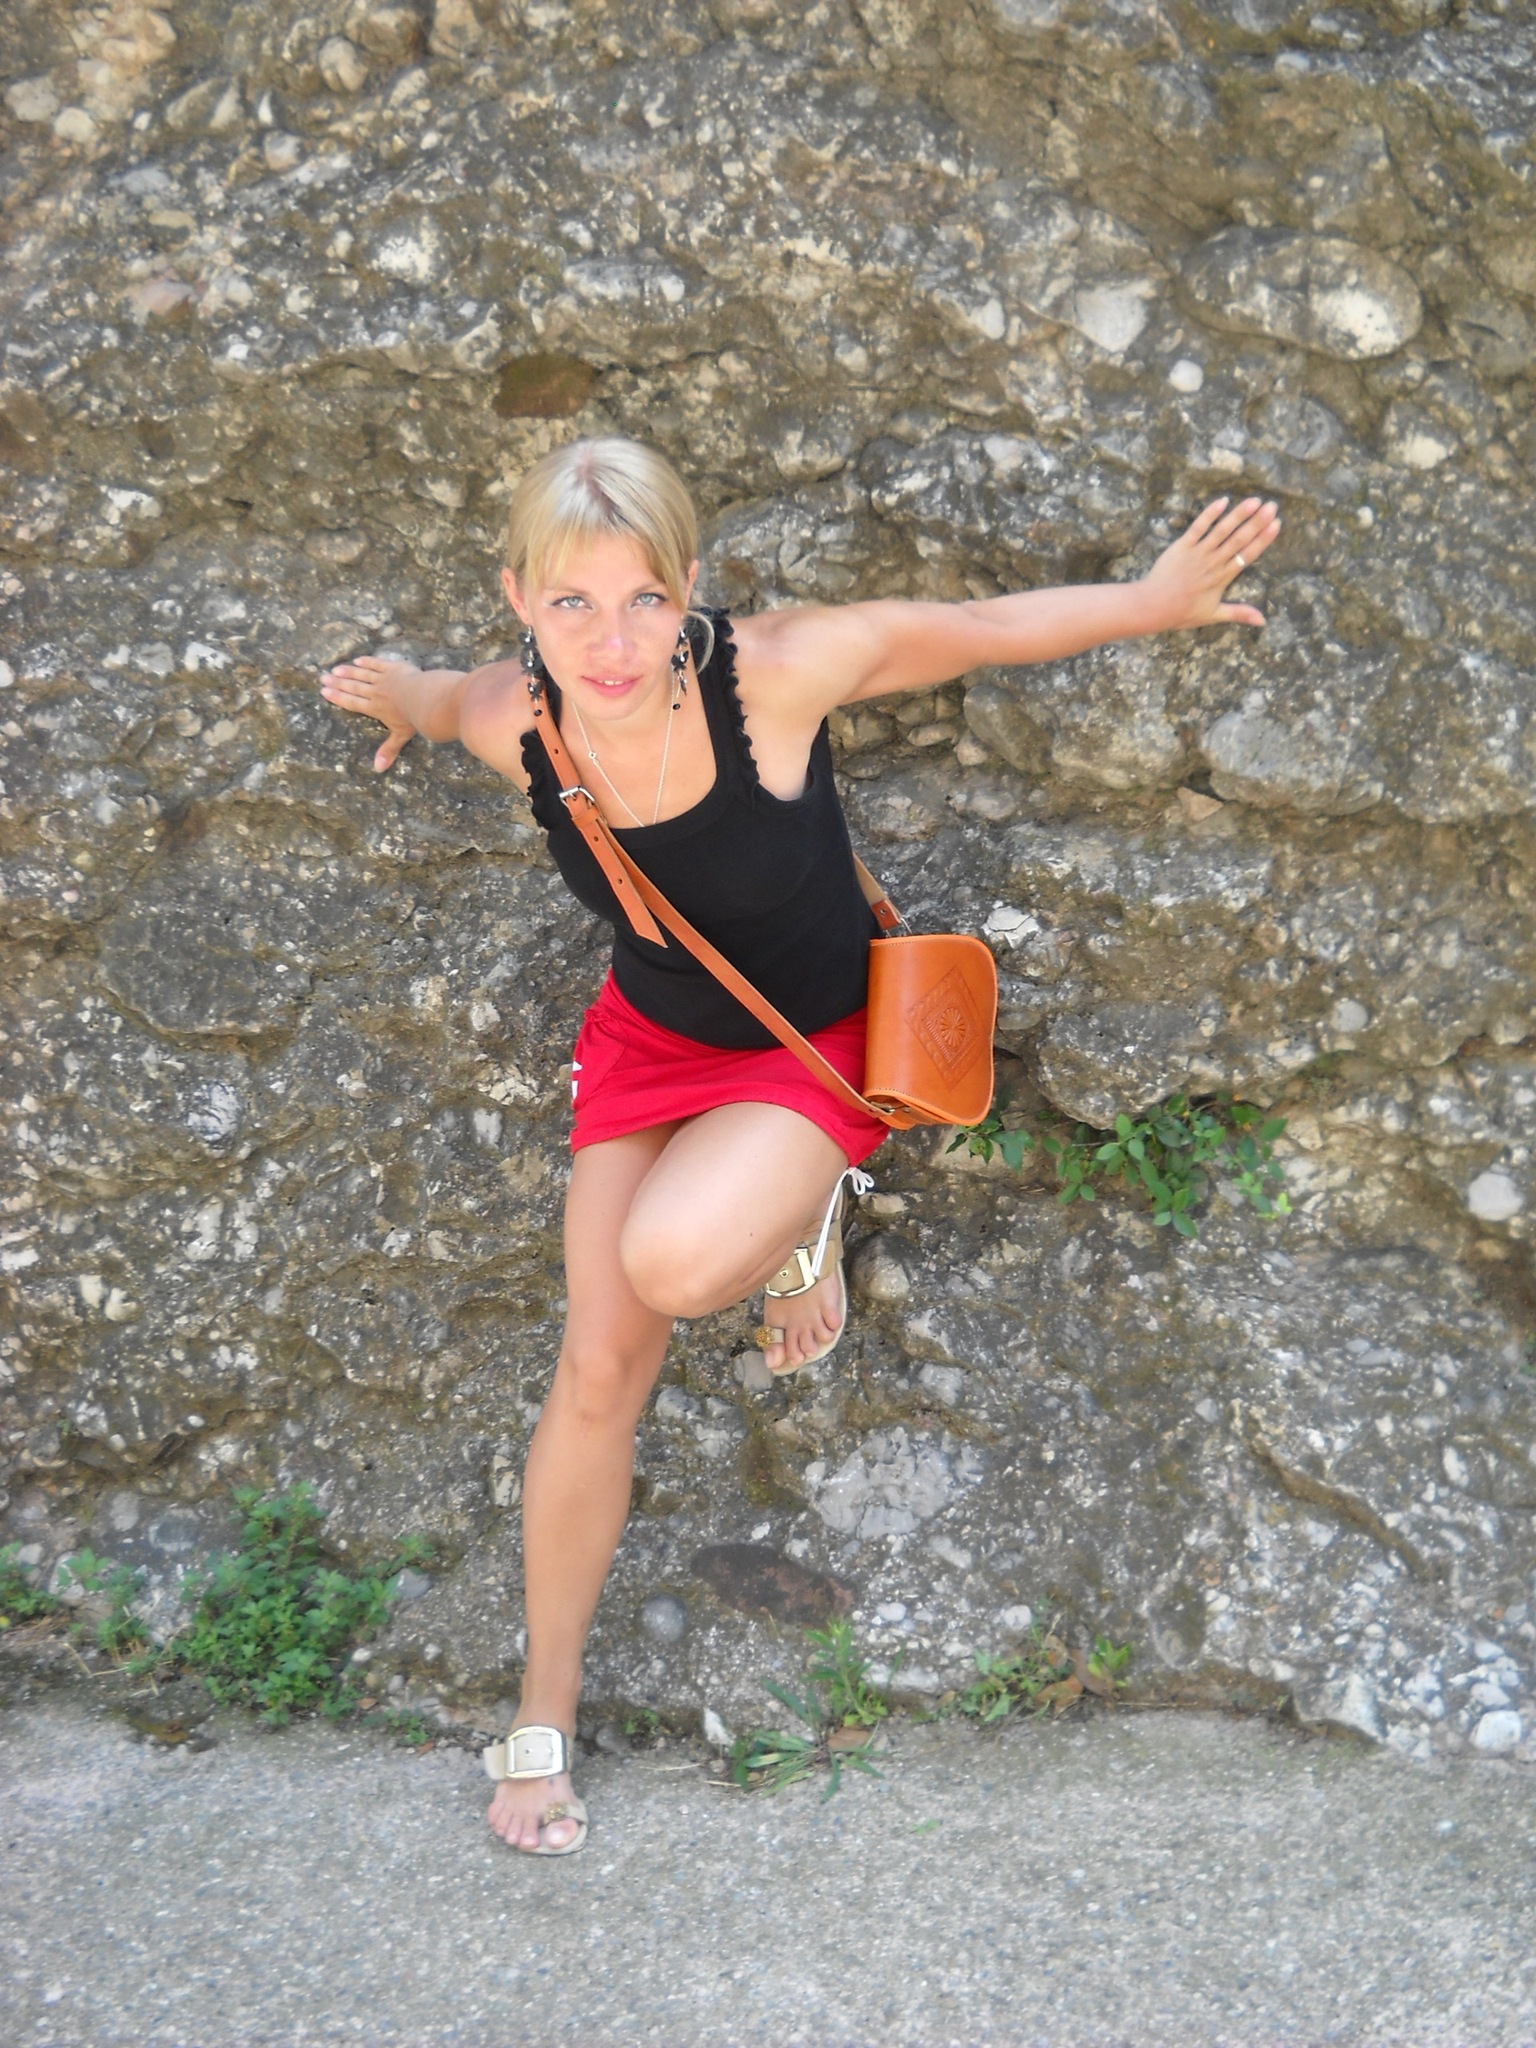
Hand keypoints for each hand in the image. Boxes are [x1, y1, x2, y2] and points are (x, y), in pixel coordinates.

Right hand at [319, 655, 420, 772]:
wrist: (425, 699)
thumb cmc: (414, 719)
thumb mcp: (400, 736)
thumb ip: (388, 750)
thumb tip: (378, 769)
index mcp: (375, 708)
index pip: (352, 702)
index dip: (337, 697)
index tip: (324, 692)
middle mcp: (375, 692)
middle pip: (353, 687)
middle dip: (337, 683)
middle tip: (323, 678)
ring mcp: (384, 679)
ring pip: (362, 674)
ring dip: (348, 671)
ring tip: (335, 669)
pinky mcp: (393, 668)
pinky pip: (377, 663)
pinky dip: (367, 662)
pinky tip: (358, 660)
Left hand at [1138, 496, 1281, 632]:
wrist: (1153, 607)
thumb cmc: (1182, 612)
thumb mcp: (1213, 615)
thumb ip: (1239, 613)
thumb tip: (1263, 622)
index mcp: (1223, 577)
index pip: (1248, 554)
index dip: (1263, 539)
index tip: (1277, 524)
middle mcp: (1214, 562)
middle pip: (1239, 539)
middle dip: (1257, 522)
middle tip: (1273, 506)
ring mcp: (1198, 552)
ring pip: (1222, 530)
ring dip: (1239, 515)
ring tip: (1254, 501)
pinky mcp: (1182, 546)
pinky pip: (1198, 527)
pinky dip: (1209, 514)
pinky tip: (1222, 501)